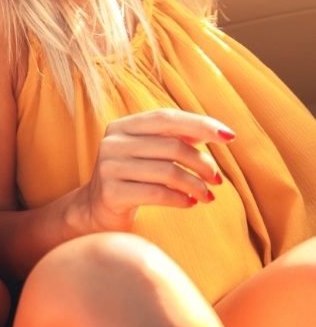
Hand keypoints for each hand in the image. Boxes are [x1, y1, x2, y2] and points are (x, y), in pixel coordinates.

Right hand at [78, 109, 228, 232]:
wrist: (97, 209)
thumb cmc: (132, 178)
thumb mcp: (148, 153)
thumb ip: (173, 139)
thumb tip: (212, 133)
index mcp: (122, 126)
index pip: (166, 118)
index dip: (199, 124)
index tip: (229, 137)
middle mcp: (112, 143)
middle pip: (171, 146)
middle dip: (202, 163)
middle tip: (217, 179)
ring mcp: (109, 167)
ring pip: (168, 172)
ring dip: (196, 185)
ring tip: (207, 195)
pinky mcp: (111, 193)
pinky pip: (157, 194)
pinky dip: (181, 199)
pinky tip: (189, 203)